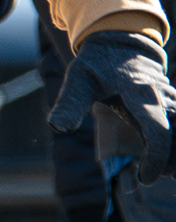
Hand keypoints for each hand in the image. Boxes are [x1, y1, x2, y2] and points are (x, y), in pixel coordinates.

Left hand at [52, 29, 175, 188]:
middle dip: (174, 160)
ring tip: (164, 171)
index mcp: (140, 94)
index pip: (158, 130)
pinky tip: (169, 164)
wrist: (121, 42)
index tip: (145, 179)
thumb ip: (69, 104)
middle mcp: (163, 99)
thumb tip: (57, 128)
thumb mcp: (77, 79)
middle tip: (157, 175)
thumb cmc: (97, 63)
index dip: (156, 157)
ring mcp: (173, 102)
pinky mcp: (175, 106)